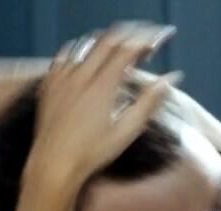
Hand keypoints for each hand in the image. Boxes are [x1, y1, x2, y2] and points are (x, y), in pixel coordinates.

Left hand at [27, 23, 179, 192]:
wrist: (54, 165)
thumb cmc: (93, 153)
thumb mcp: (127, 131)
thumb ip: (149, 102)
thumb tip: (171, 78)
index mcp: (102, 87)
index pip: (128, 49)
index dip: (148, 40)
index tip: (161, 40)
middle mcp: (80, 77)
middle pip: (109, 40)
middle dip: (130, 35)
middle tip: (145, 42)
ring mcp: (62, 78)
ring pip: (86, 43)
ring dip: (107, 40)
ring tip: (122, 48)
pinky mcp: (49, 84)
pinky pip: (66, 54)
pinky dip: (82, 48)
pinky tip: (89, 57)